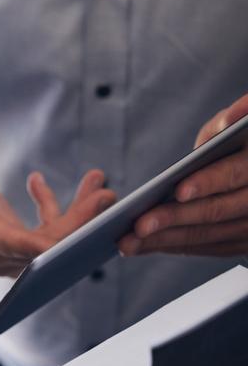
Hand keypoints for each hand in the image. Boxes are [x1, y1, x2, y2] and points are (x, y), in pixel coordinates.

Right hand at [0, 119, 117, 276]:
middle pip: (39, 248)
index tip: (73, 237)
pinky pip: (50, 239)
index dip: (38, 243)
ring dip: (79, 218)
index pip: (6, 242)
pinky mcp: (21, 252)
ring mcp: (6, 256)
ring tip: (100, 187)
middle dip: (77, 223)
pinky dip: (62, 215)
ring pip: (51, 245)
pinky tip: (47, 184)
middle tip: (105, 194)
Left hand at [119, 93, 247, 256]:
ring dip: (168, 241)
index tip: (178, 191)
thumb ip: (233, 117)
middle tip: (138, 226)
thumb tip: (229, 121)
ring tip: (129, 242)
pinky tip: (146, 245)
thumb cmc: (242, 135)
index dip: (207, 183)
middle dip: (175, 219)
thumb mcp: (241, 119)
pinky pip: (211, 247)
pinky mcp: (245, 240)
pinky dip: (177, 246)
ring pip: (211, 235)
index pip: (235, 175)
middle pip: (218, 211)